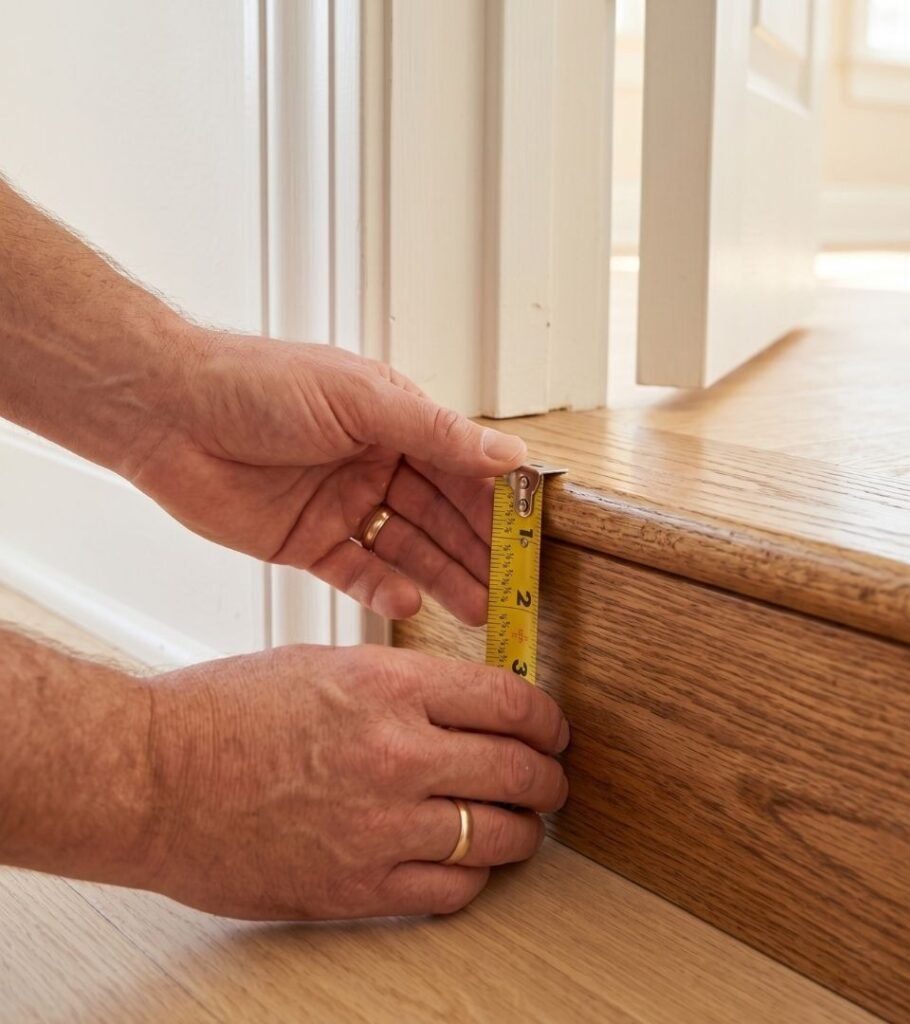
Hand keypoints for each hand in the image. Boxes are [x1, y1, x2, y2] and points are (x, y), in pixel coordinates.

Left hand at [128, 331, 527, 624]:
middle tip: (513, 591)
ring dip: (443, 578)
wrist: (165, 412)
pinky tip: (410, 601)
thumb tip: (510, 455)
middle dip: (477, 552)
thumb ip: (436, 434)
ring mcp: (341, 505)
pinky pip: (355, 572)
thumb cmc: (259, 383)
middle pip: (440, 517)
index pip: (461, 469)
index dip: (497, 504)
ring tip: (479, 611)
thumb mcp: (360, 401)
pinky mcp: (306, 542)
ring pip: (406, 549)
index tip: (531, 537)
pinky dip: (382, 588)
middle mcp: (374, 464)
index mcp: (394, 422)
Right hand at [142, 644, 569, 919]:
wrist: (151, 777)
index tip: (552, 730)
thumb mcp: (329, 664)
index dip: (547, 720)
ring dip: (522, 830)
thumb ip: (407, 685)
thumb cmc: (223, 713)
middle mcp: (395, 753)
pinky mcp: (355, 888)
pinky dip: (472, 876)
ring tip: (520, 824)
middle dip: (548, 777)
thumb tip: (470, 705)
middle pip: (518, 770)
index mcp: (389, 686)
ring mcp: (379, 827)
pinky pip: (450, 891)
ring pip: (498, 836)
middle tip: (549, 780)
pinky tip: (465, 861)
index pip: (510, 702)